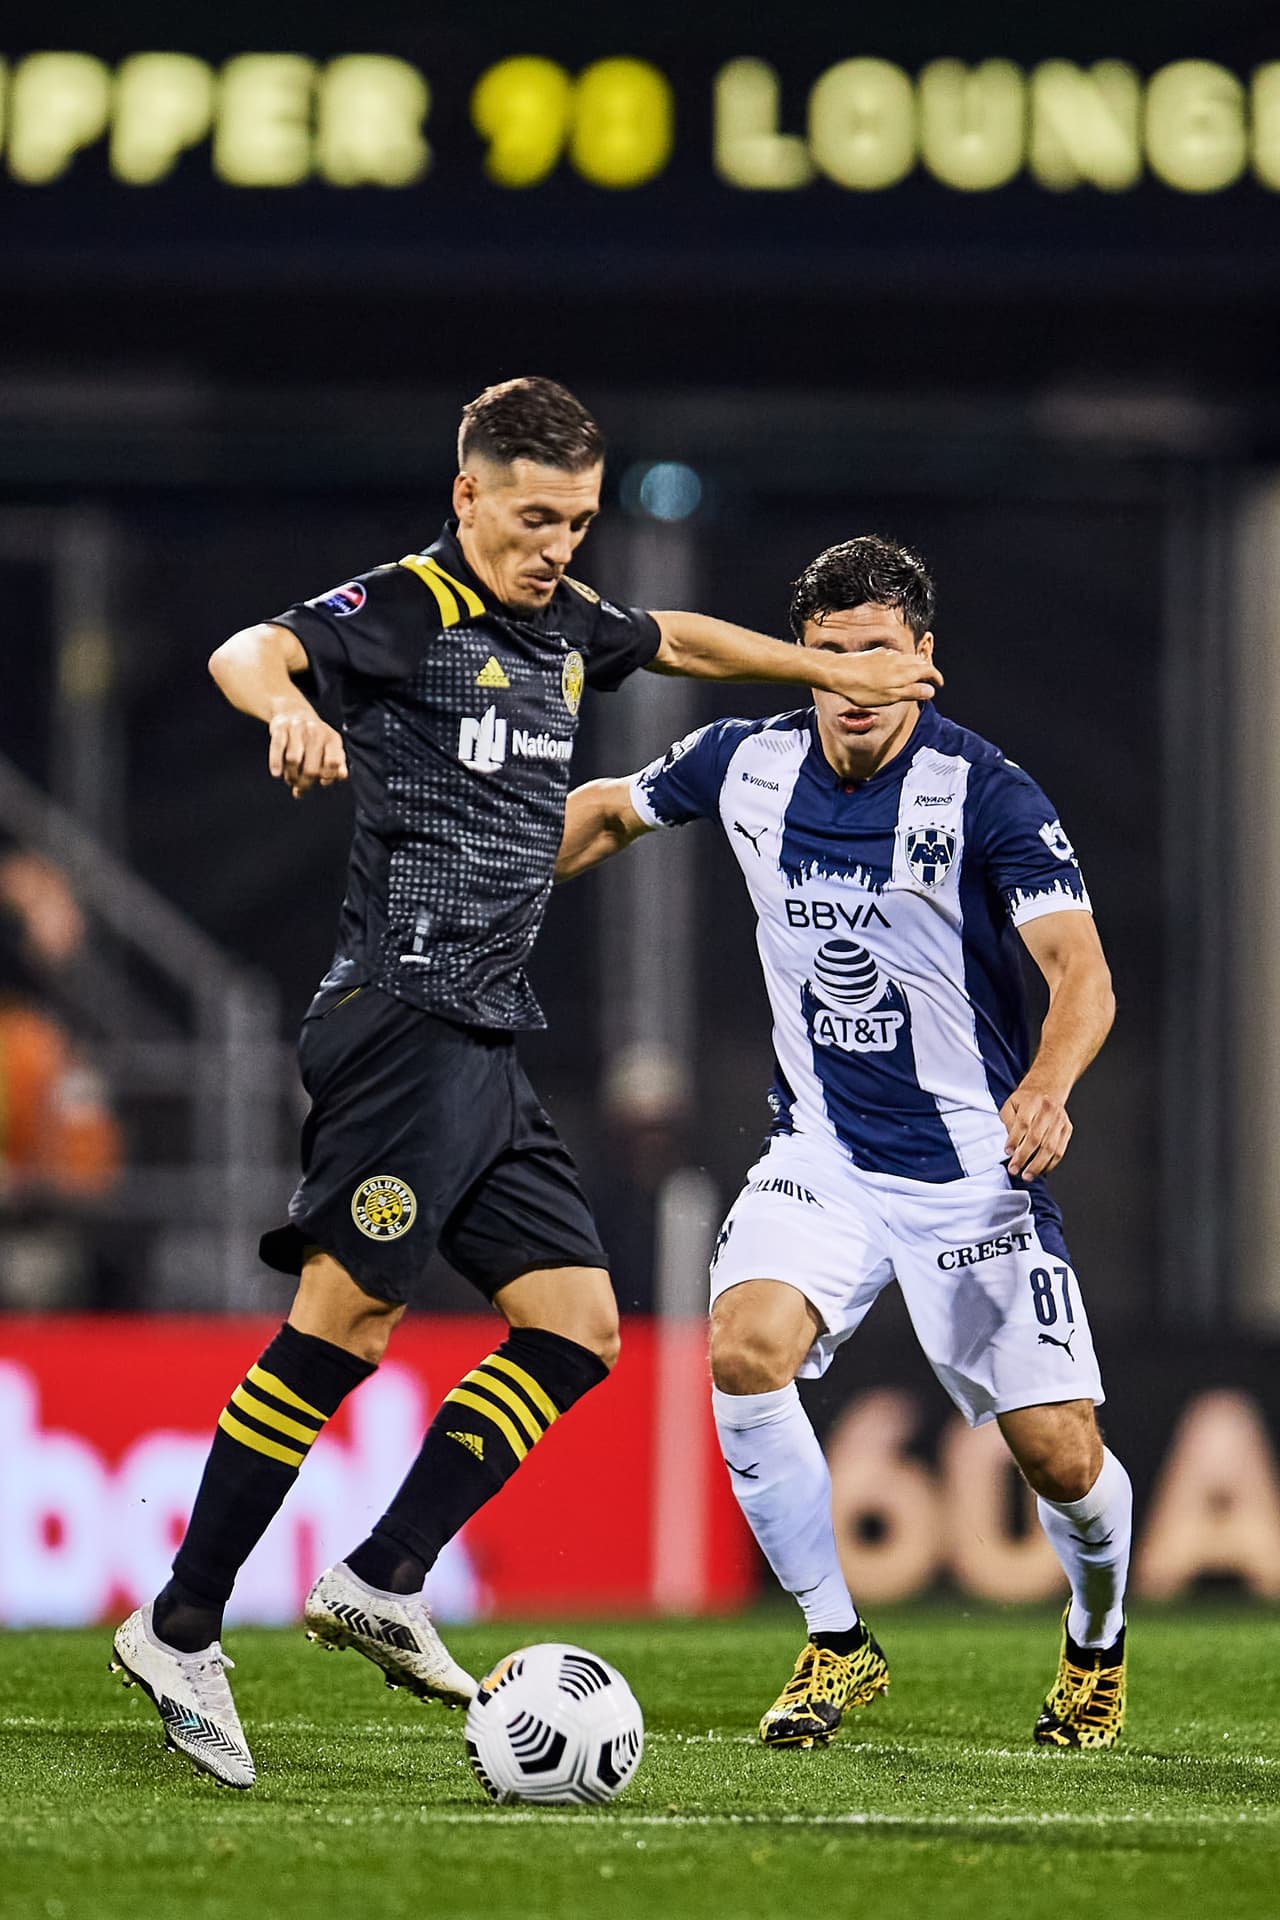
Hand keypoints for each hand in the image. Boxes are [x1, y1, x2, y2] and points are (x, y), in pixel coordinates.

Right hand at [267, 706, 347, 797]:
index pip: (333, 763)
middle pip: (311, 769)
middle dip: (304, 783)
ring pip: (293, 760)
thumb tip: (342, 776)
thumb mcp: (330, 748)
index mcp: (332, 739)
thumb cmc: (314, 738)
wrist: (293, 710)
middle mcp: (316, 731)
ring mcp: (298, 728)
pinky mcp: (280, 727)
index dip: (327, 776)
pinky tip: (276, 773)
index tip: (321, 781)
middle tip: (300, 785)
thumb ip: (337, 765)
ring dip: (290, 775)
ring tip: (290, 779)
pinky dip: (276, 763)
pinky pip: (278, 748)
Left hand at [816, 648, 942, 707]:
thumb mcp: (890, 697)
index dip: (936, 677)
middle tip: (930, 680)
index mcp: (905, 671)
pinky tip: (895, 668)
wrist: (838, 672)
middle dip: (927, 670)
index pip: (928, 670)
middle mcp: (898, 659)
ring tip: (915, 675)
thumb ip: (911, 692)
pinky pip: (895, 656)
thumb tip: (930, 691)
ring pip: (908, 658)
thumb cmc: (862, 688)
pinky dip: (902, 662)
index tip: (939, 684)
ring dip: (915, 665)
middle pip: (919, 662)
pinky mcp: (875, 654)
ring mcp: (886, 655)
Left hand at [1000, 1082, 1071, 1180]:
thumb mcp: (1011, 1104)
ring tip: (1027, 1175)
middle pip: (1037, 1138)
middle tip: (1015, 1169)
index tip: (1008, 1153)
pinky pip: (1060, 1150)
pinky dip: (1050, 1163)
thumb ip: (1008, 1122)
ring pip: (1050, 1147)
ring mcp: (1060, 1121)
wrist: (1047, 1089)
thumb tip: (1011, 1145)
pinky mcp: (1067, 1129)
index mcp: (1032, 1102)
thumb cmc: (1027, 1099)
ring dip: (1038, 1165)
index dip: (1014, 1141)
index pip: (1023, 1124)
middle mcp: (1048, 1111)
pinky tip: (1041, 1170)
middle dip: (1024, 1157)